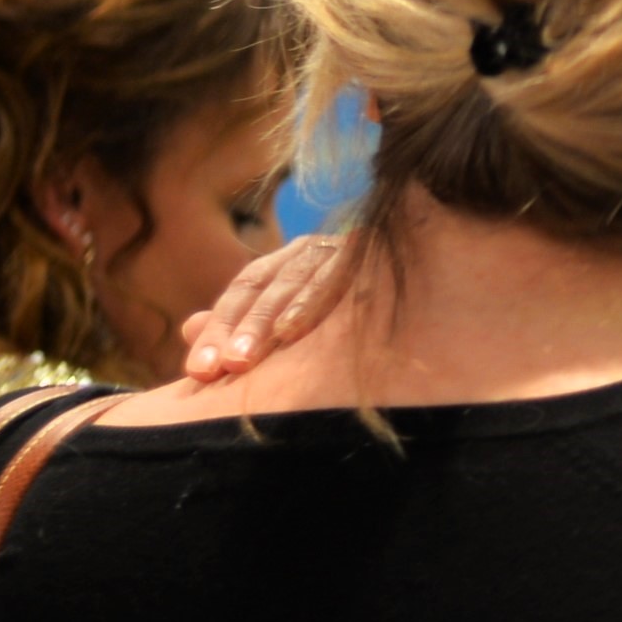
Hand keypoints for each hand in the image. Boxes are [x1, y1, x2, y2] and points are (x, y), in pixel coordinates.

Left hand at [178, 232, 353, 382]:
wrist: (433, 282)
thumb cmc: (352, 311)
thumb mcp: (293, 318)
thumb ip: (239, 322)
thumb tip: (188, 328)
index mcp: (290, 262)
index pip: (243, 293)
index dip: (218, 328)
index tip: (197, 371)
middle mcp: (310, 251)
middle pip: (261, 287)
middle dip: (236, 328)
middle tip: (217, 367)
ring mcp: (340, 249)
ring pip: (291, 283)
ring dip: (262, 322)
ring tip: (240, 359)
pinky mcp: (367, 254)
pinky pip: (333, 277)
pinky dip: (309, 302)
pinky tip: (289, 330)